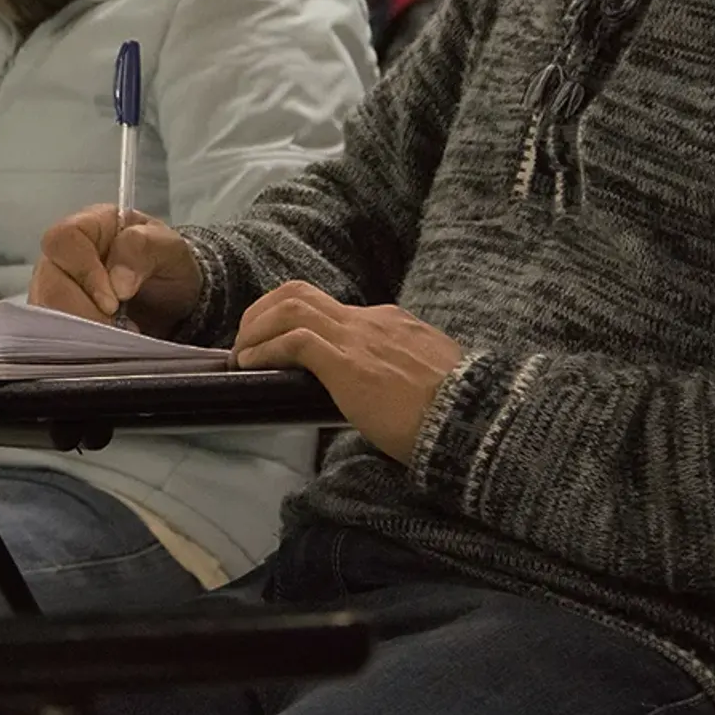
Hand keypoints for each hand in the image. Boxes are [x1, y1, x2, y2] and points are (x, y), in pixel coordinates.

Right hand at [30, 205, 201, 337]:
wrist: (174, 300)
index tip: (113, 302)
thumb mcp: (170, 248)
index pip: (63, 240)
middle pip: (48, 280)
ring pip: (46, 310)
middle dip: (81, 311)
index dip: (83, 272)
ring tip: (113, 339)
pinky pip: (52, 332)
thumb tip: (117, 282)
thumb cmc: (168, 265)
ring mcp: (57, 288)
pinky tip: (103, 347)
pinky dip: (78, 343)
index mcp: (89, 226)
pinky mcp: (59, 317)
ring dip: (79, 330)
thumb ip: (143, 250)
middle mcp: (65, 256)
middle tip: (114, 328)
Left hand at [231, 283, 462, 464]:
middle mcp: (371, 320)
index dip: (293, 321)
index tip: (275, 343)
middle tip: (246, 341)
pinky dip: (263, 350)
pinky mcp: (347, 362)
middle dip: (263, 312)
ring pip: (289, 307)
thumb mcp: (424, 382)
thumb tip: (377, 392)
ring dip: (256, 328)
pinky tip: (251, 367)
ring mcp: (359, 337)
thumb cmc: (453, 413)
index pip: (330, 308)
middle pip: (300, 293)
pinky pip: (292, 341)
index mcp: (391, 323)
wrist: (473, 420)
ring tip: (242, 354)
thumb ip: (397, 374)